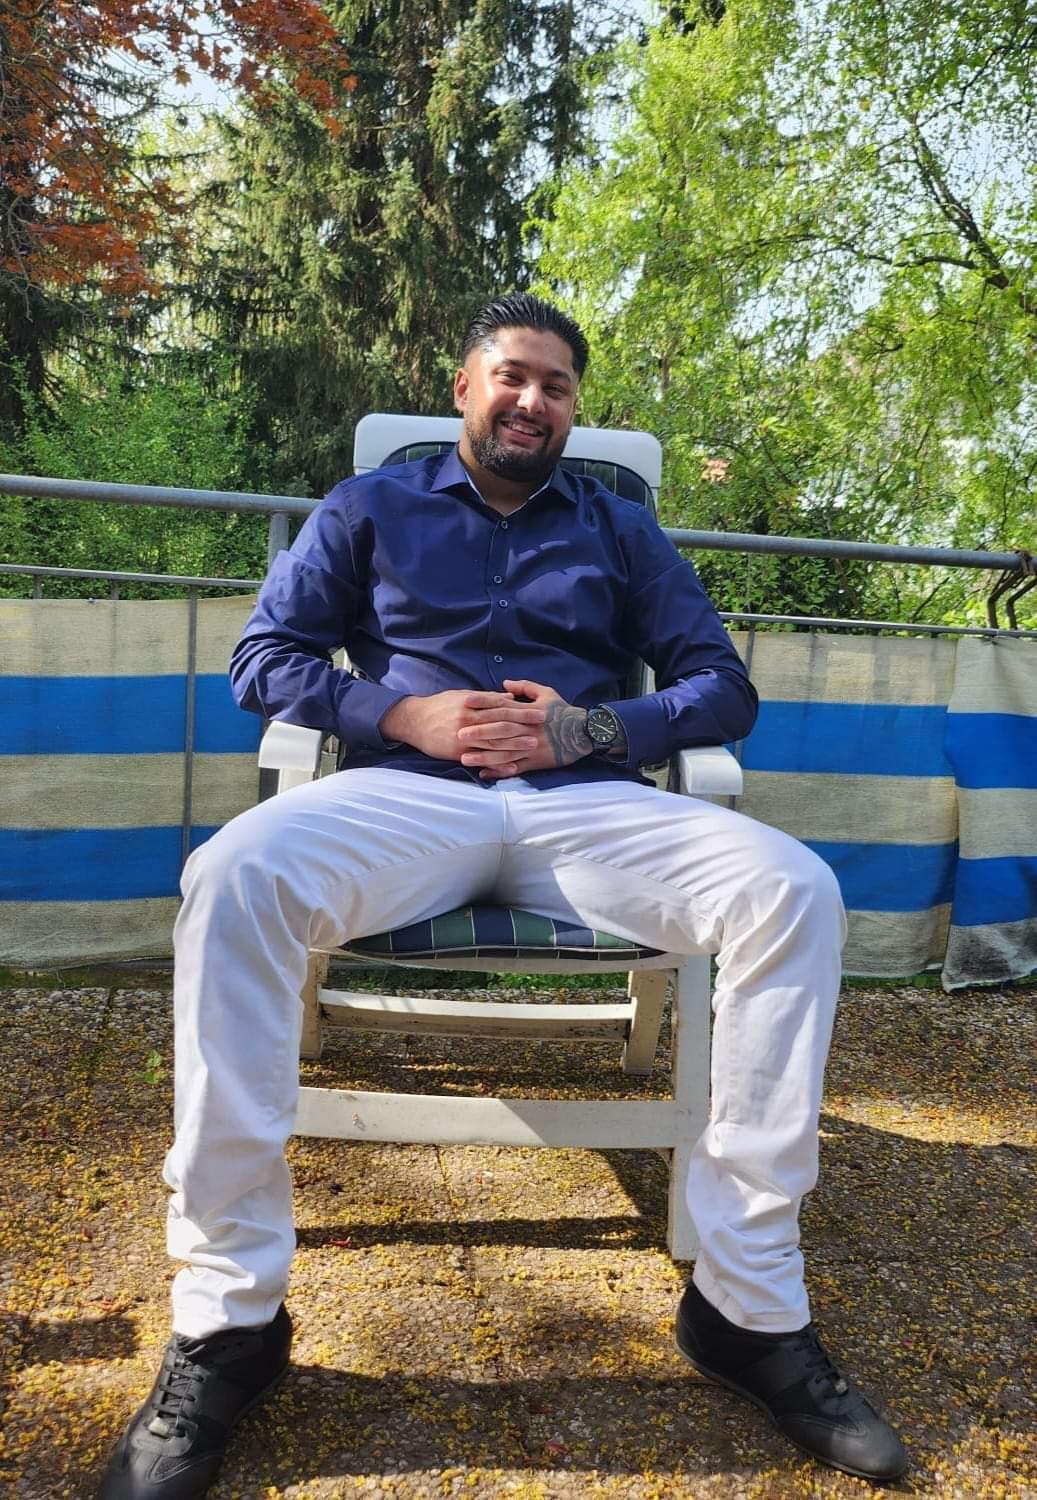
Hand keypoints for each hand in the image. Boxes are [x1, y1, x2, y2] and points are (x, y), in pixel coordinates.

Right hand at [381, 689, 545, 764]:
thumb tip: (510, 696)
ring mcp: (462, 737)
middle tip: (542, 727)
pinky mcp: (457, 752)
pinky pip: (481, 759)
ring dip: (515, 744)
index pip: (501, 706)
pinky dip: (497, 763)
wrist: (413, 721)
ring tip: (532, 745)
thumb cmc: (440, 706)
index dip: (521, 708)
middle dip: (523, 725)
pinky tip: (512, 766)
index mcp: (470, 702)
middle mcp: (467, 719)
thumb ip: (486, 697)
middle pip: (500, 723)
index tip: (539, 711)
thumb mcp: (461, 695)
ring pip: (493, 742)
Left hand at [457, 679, 593, 779]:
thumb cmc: (563, 712)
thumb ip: (525, 687)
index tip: (464, 702)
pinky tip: (484, 774)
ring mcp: (531, 748)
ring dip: (483, 757)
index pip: (501, 706)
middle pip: (500, 731)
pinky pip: (515, 769)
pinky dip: (499, 772)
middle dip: (478, 733)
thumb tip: (504, 685)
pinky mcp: (535, 763)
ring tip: (464, 759)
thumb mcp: (547, 693)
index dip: (482, 704)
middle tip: (458, 734)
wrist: (584, 733)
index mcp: (528, 712)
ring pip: (504, 753)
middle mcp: (528, 730)